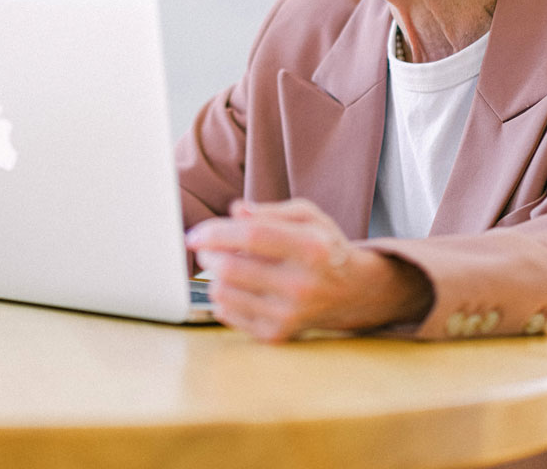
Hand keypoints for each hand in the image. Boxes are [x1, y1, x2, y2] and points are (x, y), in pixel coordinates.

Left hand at [185, 198, 432, 341]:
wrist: (352, 292)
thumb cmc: (323, 245)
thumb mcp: (307, 216)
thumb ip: (270, 211)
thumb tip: (235, 211)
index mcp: (310, 248)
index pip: (252, 236)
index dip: (216, 232)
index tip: (194, 234)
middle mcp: (301, 285)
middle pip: (232, 268)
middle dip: (208, 254)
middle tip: (206, 248)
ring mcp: (289, 315)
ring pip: (224, 293)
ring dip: (213, 275)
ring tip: (221, 265)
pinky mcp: (277, 335)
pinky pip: (228, 315)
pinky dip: (222, 297)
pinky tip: (235, 287)